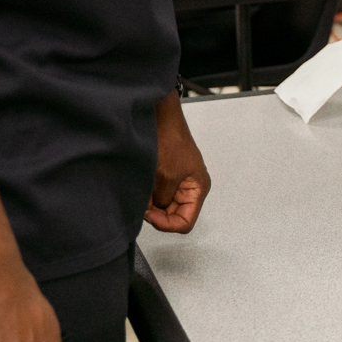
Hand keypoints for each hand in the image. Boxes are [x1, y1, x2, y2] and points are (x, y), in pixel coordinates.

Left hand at [146, 91, 209, 233]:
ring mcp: (179, 182)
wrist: (161, 118)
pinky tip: (142, 187)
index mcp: (198, 188)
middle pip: (174, 215)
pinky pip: (158, 195)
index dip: (167, 224)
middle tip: (144, 205)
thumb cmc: (171, 139)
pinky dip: (149, 196)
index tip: (151, 216)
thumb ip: (163, 200)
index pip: (185, 223)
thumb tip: (157, 210)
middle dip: (158, 213)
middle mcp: (191, 187)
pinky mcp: (167, 176)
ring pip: (164, 206)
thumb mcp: (167, 176)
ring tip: (143, 193)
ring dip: (152, 204)